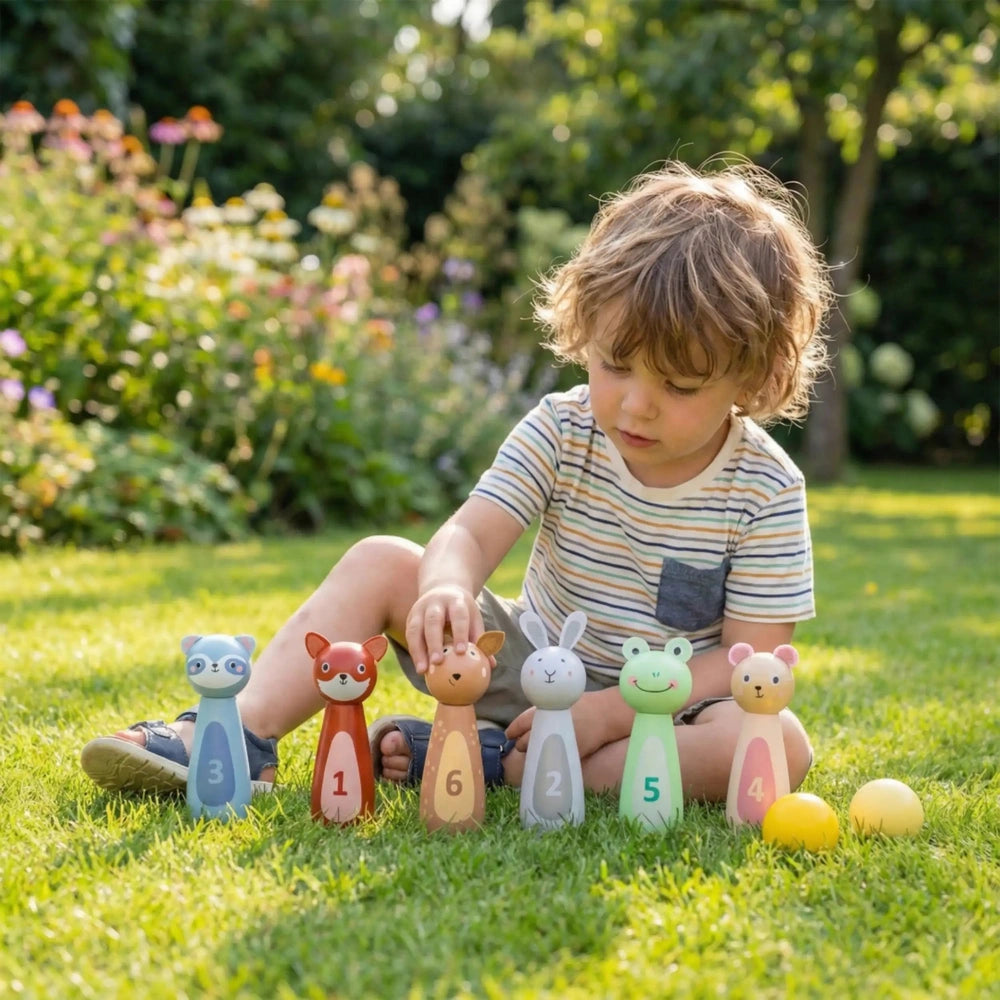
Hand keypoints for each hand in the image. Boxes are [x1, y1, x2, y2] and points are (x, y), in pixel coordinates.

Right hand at [404, 583, 483, 672]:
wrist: (443, 589)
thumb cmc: (462, 611)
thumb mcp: (473, 618)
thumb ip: (480, 639)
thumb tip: (491, 665)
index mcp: (456, 601)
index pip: (458, 616)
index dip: (459, 633)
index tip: (461, 652)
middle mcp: (435, 603)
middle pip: (433, 621)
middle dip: (434, 642)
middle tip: (437, 662)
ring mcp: (420, 608)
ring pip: (415, 628)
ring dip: (418, 650)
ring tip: (422, 670)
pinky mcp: (411, 617)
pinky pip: (409, 635)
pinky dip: (414, 652)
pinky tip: (419, 667)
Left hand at [506, 689, 628, 759]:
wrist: (603, 715)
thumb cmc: (582, 705)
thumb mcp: (559, 701)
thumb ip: (541, 712)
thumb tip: (527, 723)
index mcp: (543, 713)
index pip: (520, 724)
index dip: (512, 731)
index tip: (509, 735)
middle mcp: (547, 729)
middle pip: (524, 743)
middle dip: (521, 744)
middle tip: (521, 743)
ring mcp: (556, 743)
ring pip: (535, 754)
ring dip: (532, 752)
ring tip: (535, 749)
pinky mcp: (566, 755)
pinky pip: (550, 760)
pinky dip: (546, 758)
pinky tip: (548, 755)